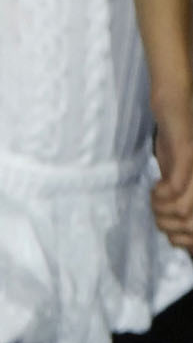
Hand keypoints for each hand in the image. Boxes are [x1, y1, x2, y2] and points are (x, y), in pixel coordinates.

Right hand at [153, 95, 192, 251]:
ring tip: (154, 198)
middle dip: (169, 227)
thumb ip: (178, 196)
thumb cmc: (175, 138)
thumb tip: (174, 226)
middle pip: (191, 225)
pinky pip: (175, 188)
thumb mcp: (177, 173)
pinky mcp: (187, 155)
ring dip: (162, 210)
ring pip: (184, 211)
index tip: (170, 233)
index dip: (184, 240)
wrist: (175, 102)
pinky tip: (155, 187)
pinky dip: (160, 193)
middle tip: (157, 213)